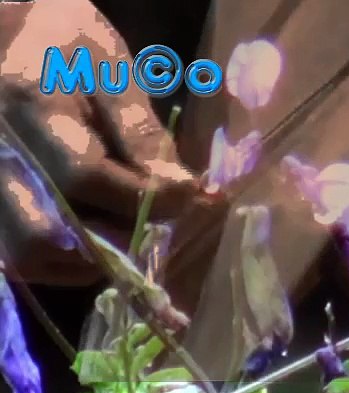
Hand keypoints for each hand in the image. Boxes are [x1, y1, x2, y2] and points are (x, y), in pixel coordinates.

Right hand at [0, 0, 219, 286]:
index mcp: (30, 108)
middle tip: (146, 225)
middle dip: (108, 242)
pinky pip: (16, 256)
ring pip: (25, 255)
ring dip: (84, 260)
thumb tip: (183, 191)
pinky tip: (93, 238)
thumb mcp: (111, 70)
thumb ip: (143, 134)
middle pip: (42, 234)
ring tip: (121, 233)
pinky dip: (60, 261)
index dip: (145, 200)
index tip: (189, 198)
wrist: (6, 35)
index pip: (85, 176)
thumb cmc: (64, 46)